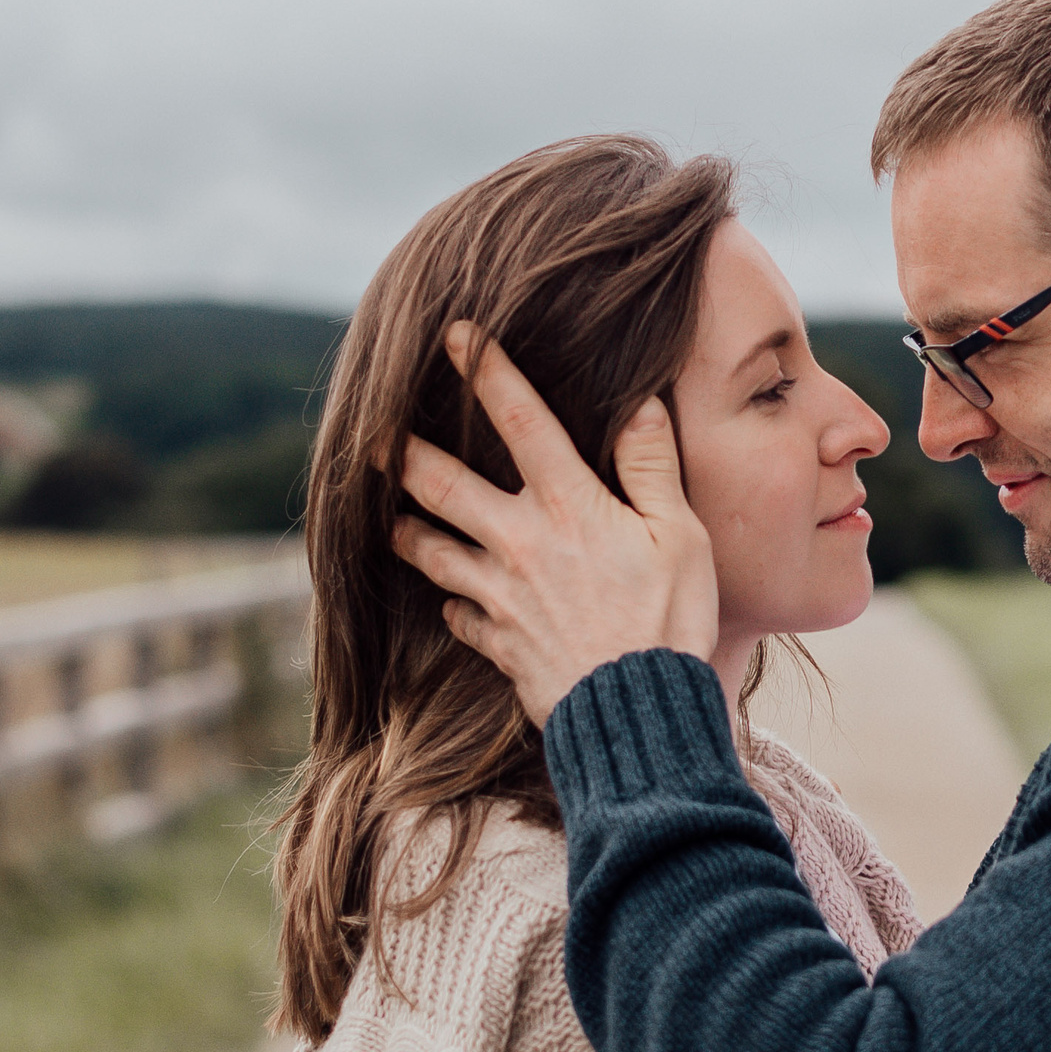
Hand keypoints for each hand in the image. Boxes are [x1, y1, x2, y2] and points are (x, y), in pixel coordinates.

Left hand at [391, 325, 719, 723]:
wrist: (637, 715)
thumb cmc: (669, 622)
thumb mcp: (680, 536)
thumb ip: (653, 468)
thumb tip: (638, 405)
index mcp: (569, 505)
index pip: (521, 419)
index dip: (486, 370)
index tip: (456, 335)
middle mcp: (520, 542)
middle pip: (443, 485)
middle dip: (404, 455)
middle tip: (370, 436)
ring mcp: (501, 595)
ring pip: (433, 551)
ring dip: (408, 533)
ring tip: (389, 520)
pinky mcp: (499, 644)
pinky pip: (461, 617)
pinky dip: (453, 607)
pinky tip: (450, 604)